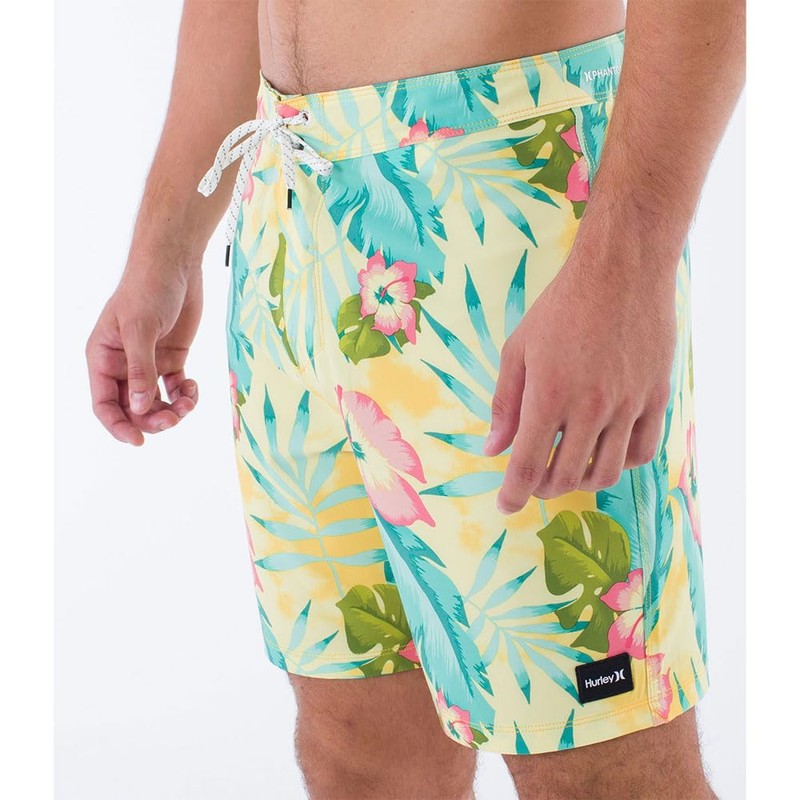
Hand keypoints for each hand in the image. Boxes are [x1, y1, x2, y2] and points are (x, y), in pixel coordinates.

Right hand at [86, 254, 202, 445]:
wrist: (175, 264)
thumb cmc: (147, 289)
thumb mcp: (140, 329)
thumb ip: (140, 369)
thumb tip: (139, 408)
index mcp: (103, 358)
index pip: (104, 403)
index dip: (119, 426)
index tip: (139, 441)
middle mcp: (123, 365)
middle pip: (133, 408)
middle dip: (152, 419)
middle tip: (174, 418)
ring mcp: (149, 362)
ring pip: (156, 402)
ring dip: (172, 410)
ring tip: (189, 403)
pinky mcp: (172, 357)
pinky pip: (175, 388)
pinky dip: (185, 395)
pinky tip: (193, 388)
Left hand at [485, 245, 676, 511]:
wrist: (621, 272)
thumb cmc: (561, 308)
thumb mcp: (518, 350)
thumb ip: (504, 404)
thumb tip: (493, 449)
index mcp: (549, 395)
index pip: (528, 465)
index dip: (513, 494)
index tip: (505, 506)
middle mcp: (590, 407)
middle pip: (565, 476)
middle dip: (542, 490)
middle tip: (532, 482)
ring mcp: (628, 404)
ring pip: (606, 472)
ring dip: (580, 482)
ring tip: (566, 471)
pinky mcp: (656, 397)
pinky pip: (642, 451)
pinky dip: (620, 463)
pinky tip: (604, 453)